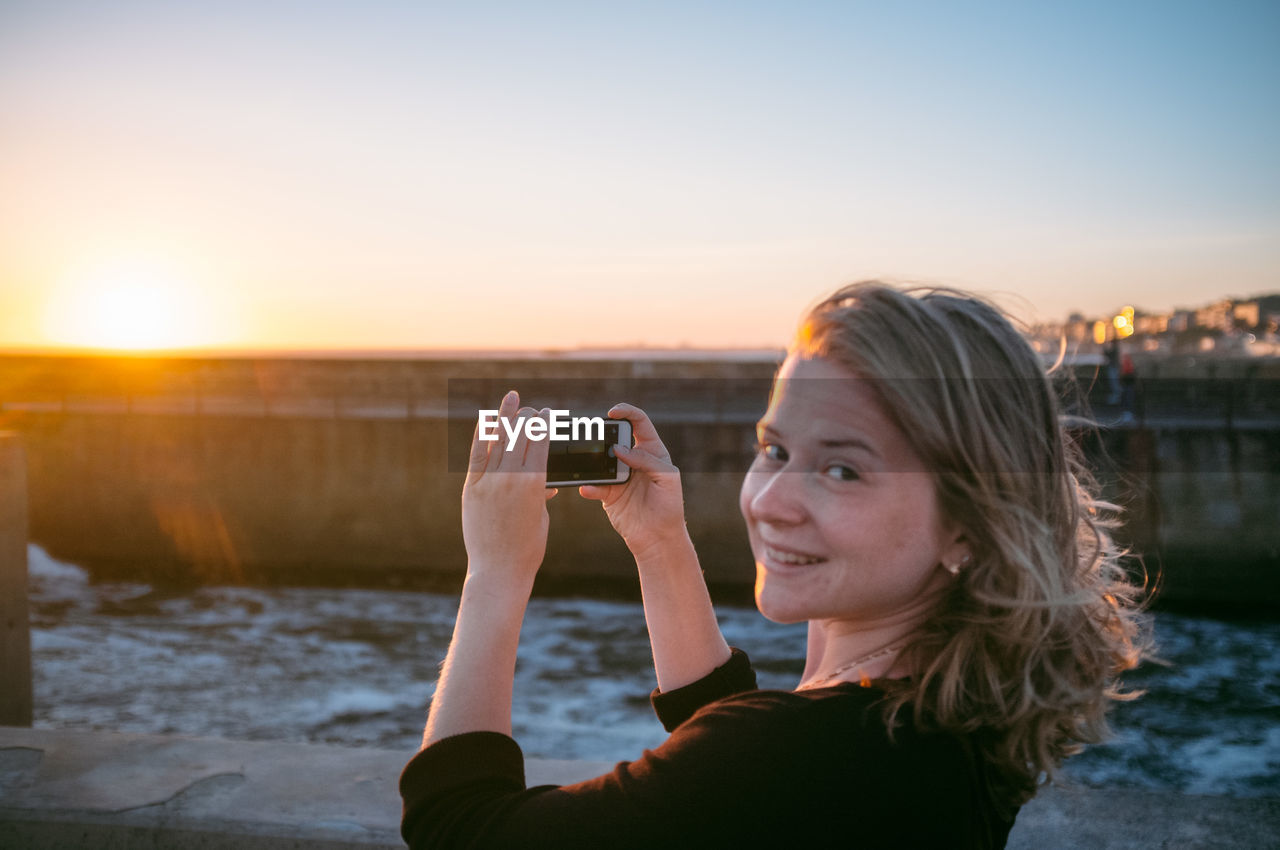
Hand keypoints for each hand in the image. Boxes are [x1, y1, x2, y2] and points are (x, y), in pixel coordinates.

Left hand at [461, 390, 556, 586]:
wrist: (498, 571)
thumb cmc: (527, 547)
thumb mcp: (541, 515)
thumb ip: (540, 492)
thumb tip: (543, 480)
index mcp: (534, 484)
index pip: (540, 442)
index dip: (544, 423)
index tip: (547, 412)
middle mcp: (510, 478)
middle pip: (520, 435)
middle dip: (528, 417)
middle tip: (533, 410)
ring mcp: (488, 482)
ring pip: (498, 439)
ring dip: (507, 416)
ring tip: (512, 399)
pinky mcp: (471, 488)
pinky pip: (476, 453)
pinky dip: (481, 433)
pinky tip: (486, 418)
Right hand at [579, 403, 686, 559]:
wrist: (658, 537)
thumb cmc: (669, 505)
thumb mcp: (667, 478)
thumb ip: (647, 460)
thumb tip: (620, 449)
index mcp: (652, 450)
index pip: (638, 423)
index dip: (626, 412)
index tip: (613, 412)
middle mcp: (633, 460)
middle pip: (615, 438)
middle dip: (605, 434)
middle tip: (598, 437)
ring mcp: (618, 476)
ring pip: (600, 460)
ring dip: (594, 460)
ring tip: (591, 464)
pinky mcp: (608, 493)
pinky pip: (594, 485)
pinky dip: (590, 486)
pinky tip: (588, 488)